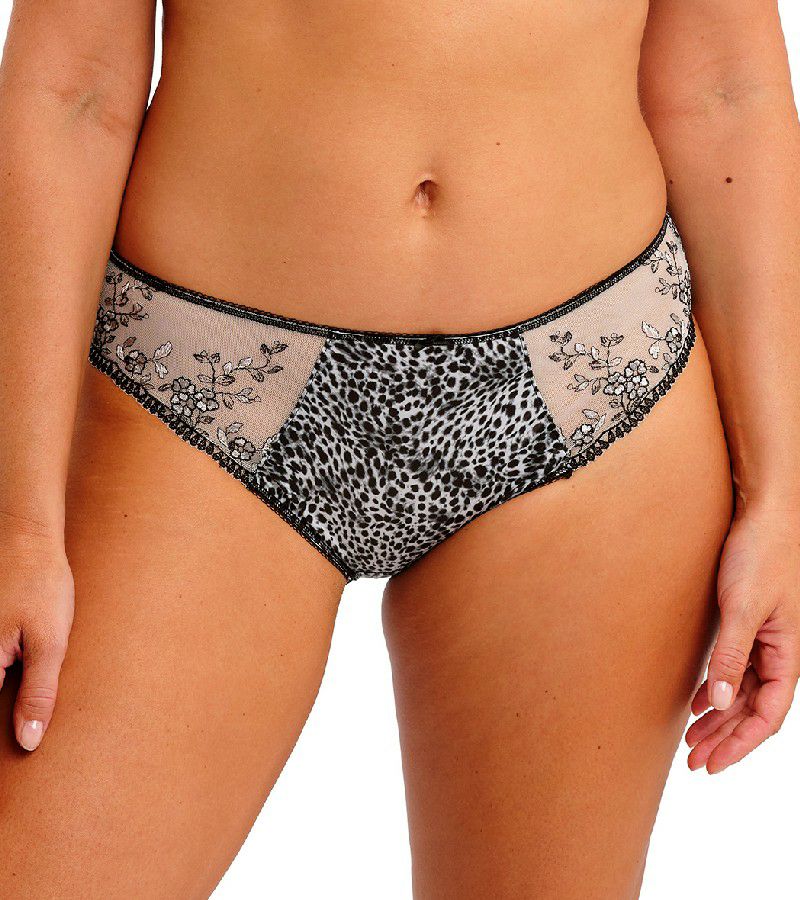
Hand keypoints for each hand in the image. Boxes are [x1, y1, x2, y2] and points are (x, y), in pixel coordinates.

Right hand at [0, 532, 73, 751]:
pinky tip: (13, 672)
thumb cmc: (41, 585)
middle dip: (8, 710)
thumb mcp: (50, 641)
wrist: (27, 539)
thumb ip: (39, 693)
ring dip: (7, 689)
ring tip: (24, 687)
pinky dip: (3, 672)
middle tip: (29, 719)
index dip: (3, 735)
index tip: (11, 771)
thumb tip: (28, 742)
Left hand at [686, 504, 799, 772]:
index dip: (741, 743)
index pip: (768, 715)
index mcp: (787, 654)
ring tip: (692, 740)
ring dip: (719, 718)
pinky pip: (735, 670)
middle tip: (694, 762)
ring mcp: (763, 640)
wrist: (763, 516)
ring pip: (743, 692)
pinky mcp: (747, 625)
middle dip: (725, 738)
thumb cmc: (761, 556)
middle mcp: (779, 652)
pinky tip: (699, 702)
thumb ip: (732, 656)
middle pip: (753, 709)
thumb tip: (722, 702)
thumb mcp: (743, 609)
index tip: (713, 764)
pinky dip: (717, 690)